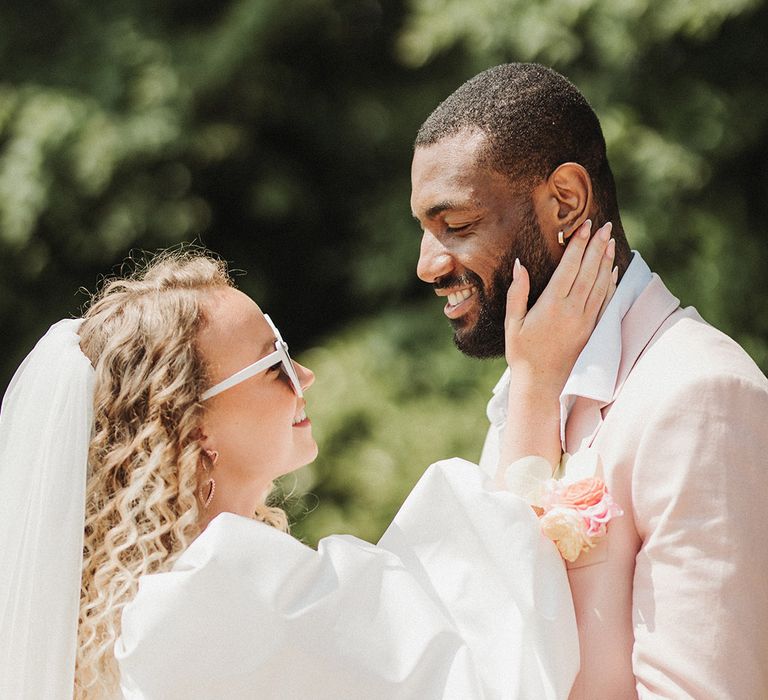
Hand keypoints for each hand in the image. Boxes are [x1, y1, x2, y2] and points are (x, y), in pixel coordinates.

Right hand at [504, 220, 615, 394]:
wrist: (542, 385)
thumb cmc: (522, 354)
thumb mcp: (513, 323)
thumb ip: (517, 293)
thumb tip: (519, 265)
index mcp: (552, 305)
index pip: (569, 267)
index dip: (578, 245)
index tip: (584, 226)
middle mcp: (573, 310)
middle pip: (589, 271)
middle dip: (596, 246)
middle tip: (603, 226)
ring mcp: (586, 320)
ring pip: (600, 283)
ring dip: (605, 260)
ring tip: (609, 240)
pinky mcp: (592, 330)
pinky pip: (605, 301)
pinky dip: (610, 283)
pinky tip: (612, 269)